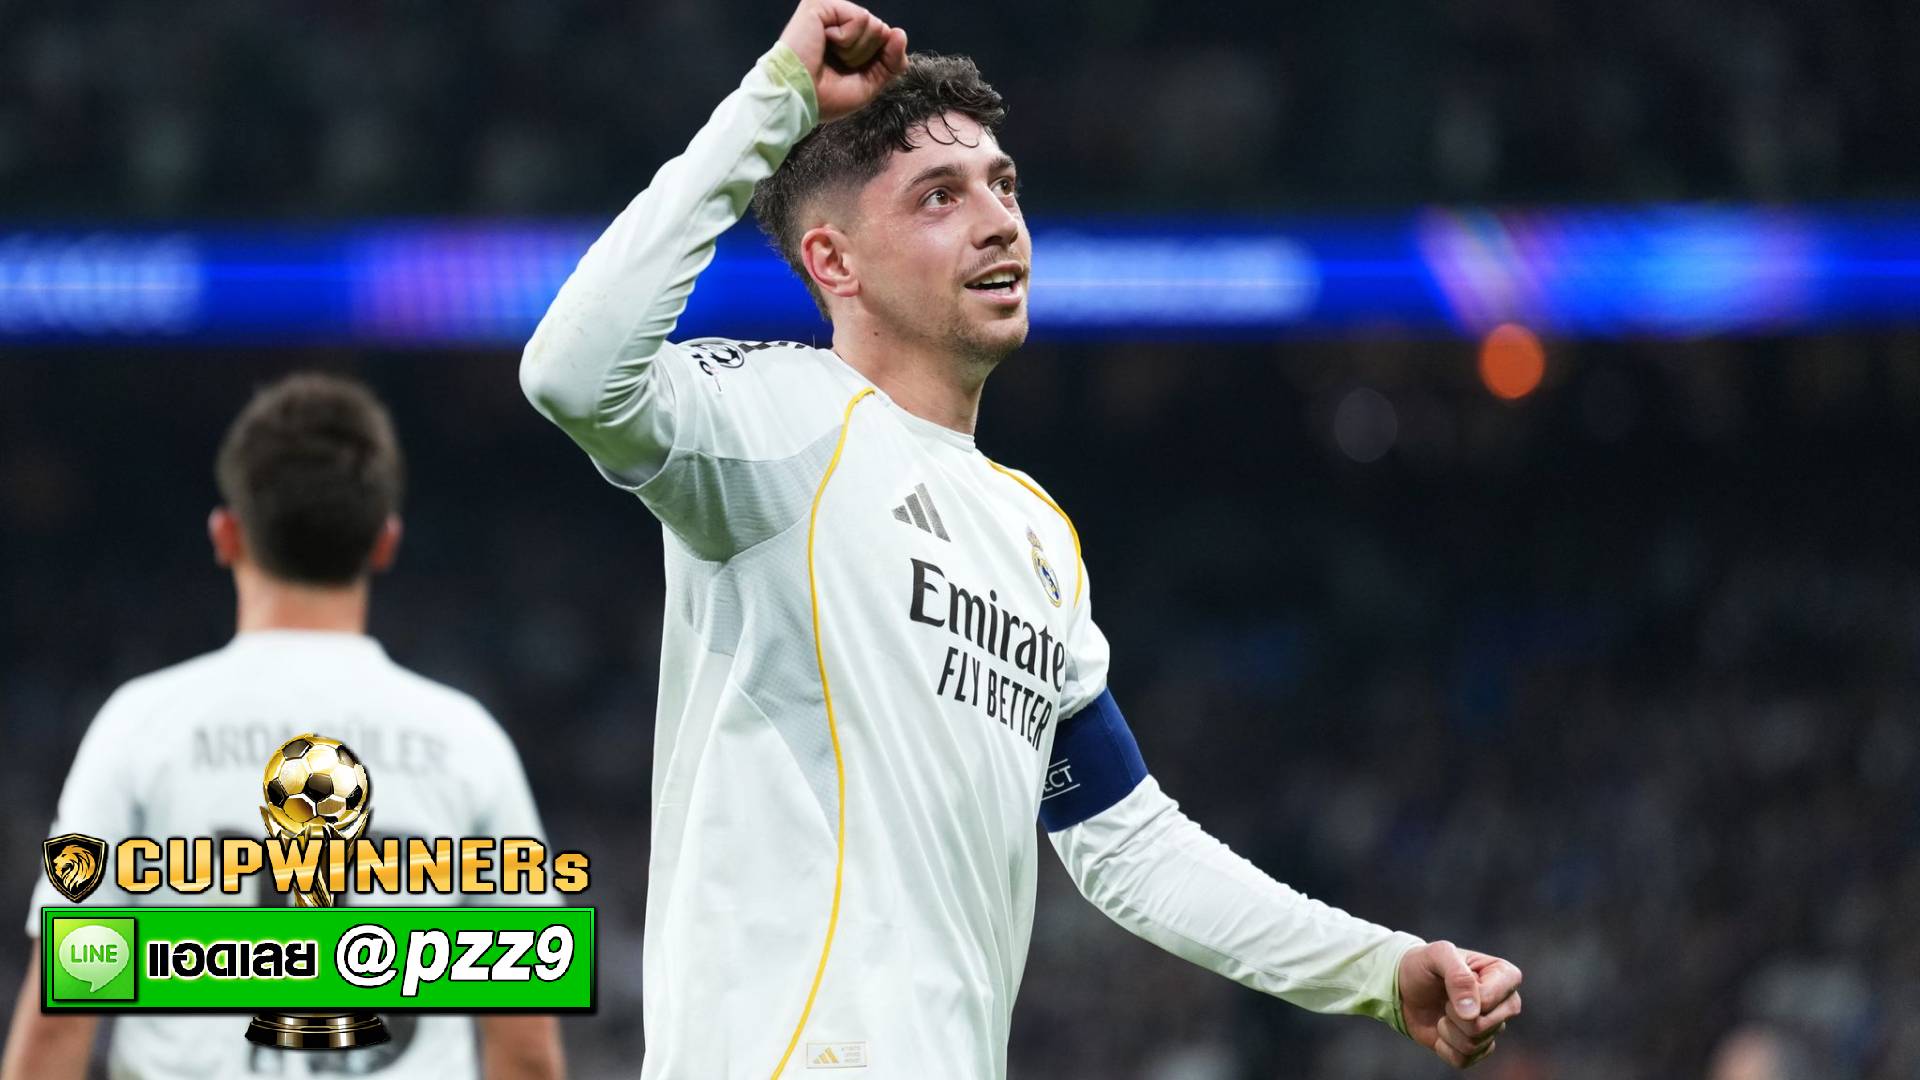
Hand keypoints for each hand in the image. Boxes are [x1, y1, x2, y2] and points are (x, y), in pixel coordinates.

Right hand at [777, 0, 908, 122]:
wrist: (799, 98)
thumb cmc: (826, 97)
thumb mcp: (869, 84)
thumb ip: (891, 62)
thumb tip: (899, 32)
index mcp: (848, 40)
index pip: (885, 40)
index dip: (879, 61)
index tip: (851, 74)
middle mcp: (839, 22)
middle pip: (882, 31)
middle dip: (866, 56)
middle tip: (837, 66)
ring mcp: (830, 11)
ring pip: (874, 24)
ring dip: (856, 50)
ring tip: (829, 55)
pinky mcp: (822, 5)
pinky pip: (861, 18)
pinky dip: (848, 39)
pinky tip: (825, 43)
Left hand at [1398, 941, 1522, 1068]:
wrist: (1405, 987)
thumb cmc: (1425, 965)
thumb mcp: (1437, 954)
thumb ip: (1458, 975)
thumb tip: (1473, 1014)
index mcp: (1505, 975)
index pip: (1489, 999)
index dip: (1463, 995)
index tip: (1450, 980)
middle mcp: (1506, 1003)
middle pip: (1484, 1026)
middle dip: (1453, 1014)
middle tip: (1444, 999)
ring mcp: (1493, 1027)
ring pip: (1473, 1044)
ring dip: (1446, 1029)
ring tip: (1443, 1012)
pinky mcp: (1478, 1048)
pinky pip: (1463, 1060)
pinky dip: (1443, 1046)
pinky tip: (1441, 1030)